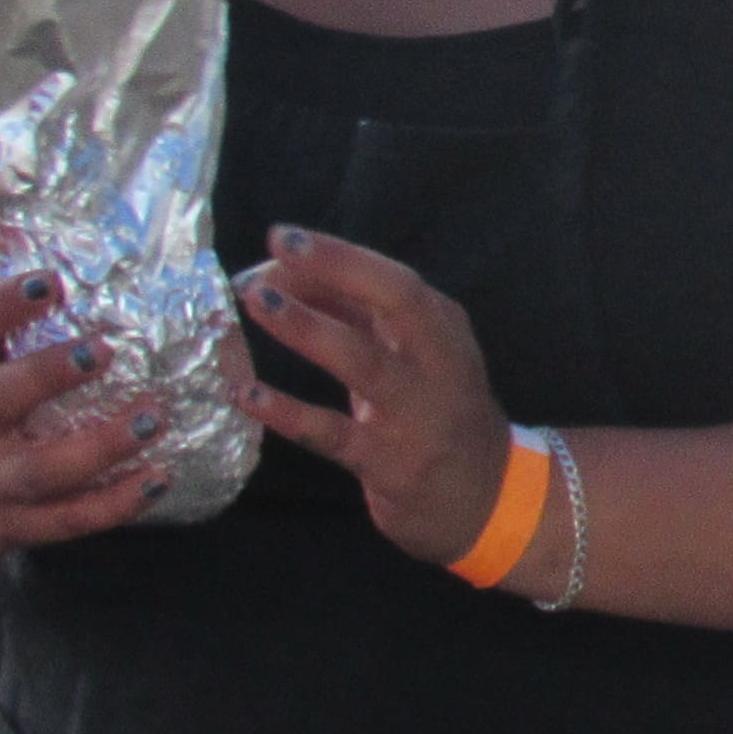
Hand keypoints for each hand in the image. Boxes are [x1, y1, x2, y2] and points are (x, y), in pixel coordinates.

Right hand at [0, 270, 175, 552]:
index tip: (51, 280)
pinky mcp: (17, 526)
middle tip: (104, 350)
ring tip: (156, 419)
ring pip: (38, 471)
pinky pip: (68, 520)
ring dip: (100, 447)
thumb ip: (27, 307)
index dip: (2, 304)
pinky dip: (116, 503)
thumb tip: (92, 233)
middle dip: (46, 376)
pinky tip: (160, 477)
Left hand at [230, 225, 512, 565]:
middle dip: (336, 269)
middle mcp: (438, 363)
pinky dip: (287, 412)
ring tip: (257, 302)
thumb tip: (286, 277)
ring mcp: (417, 415)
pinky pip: (331, 434)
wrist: (486, 496)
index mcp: (443, 329)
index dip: (340, 255)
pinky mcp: (389, 464)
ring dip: (307, 328)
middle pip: (395, 301)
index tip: (285, 237)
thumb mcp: (414, 357)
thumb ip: (360, 317)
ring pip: (362, 361)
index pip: (394, 279)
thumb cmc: (438, 412)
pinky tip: (246, 395)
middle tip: (276, 252)